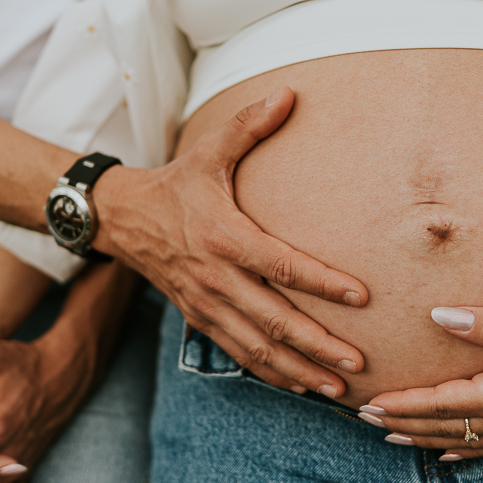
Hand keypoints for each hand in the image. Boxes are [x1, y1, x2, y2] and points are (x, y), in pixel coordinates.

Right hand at [92, 87, 366, 397]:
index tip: (360, 295)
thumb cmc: (175, 183)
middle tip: (358, 364)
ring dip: (299, 371)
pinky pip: (238, 353)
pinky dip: (270, 373)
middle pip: (273, 320)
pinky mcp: (200, 319)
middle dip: (317, 345)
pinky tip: (301, 386)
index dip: (321, 281)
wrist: (122, 219)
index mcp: (224, 236)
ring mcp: (206, 304)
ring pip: (257, 347)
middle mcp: (216, 277)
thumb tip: (289, 92)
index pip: (280, 264)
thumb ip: (249, 126)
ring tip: (339, 390)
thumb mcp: (208, 151)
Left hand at [364, 258, 482, 458]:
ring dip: (424, 438)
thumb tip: (440, 316)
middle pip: (446, 426)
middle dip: (403, 423)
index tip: (371, 404)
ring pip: (465, 440)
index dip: (404, 404)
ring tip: (390, 437)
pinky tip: (446, 456)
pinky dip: (463, 451)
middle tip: (364, 419)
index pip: (444, 403)